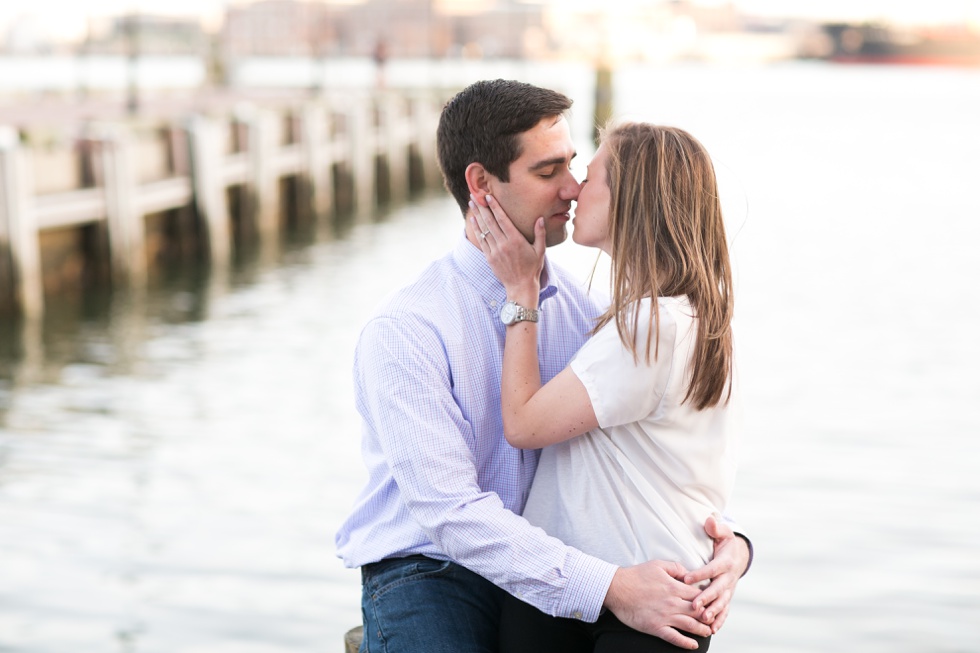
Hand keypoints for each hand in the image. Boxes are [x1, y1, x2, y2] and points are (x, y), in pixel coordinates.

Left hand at [468, 194, 544, 300]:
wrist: (520, 287)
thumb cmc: (532, 268)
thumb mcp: (540, 251)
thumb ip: (540, 234)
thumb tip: (540, 219)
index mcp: (516, 240)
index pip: (502, 219)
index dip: (494, 207)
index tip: (488, 197)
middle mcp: (503, 244)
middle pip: (490, 222)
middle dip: (482, 207)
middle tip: (475, 195)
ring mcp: (495, 251)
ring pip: (484, 230)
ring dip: (477, 215)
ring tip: (471, 204)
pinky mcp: (489, 258)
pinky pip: (481, 240)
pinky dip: (476, 229)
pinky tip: (473, 220)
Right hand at [603, 560, 710, 649]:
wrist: (617, 588)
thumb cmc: (636, 575)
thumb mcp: (658, 565)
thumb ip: (676, 568)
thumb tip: (689, 574)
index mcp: (674, 587)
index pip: (699, 595)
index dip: (709, 599)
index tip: (714, 602)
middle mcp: (672, 603)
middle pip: (698, 612)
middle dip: (709, 616)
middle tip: (715, 619)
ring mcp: (664, 617)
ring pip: (690, 626)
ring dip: (702, 630)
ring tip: (708, 632)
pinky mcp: (655, 627)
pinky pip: (674, 638)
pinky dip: (685, 643)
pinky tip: (693, 645)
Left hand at [685, 515, 749, 632]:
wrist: (738, 555)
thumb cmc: (725, 542)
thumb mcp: (723, 532)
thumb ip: (715, 527)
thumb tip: (709, 520)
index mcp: (726, 561)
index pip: (712, 568)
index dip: (701, 574)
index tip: (686, 578)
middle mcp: (729, 577)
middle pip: (718, 589)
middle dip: (707, 598)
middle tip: (694, 605)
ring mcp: (729, 589)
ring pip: (722, 602)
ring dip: (713, 612)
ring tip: (703, 620)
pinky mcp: (727, 596)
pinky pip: (725, 610)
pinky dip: (720, 620)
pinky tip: (712, 629)